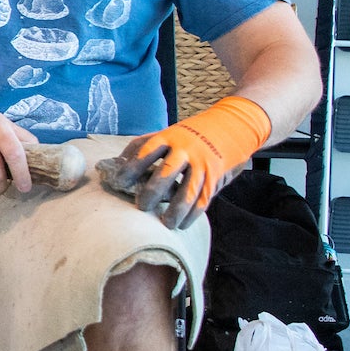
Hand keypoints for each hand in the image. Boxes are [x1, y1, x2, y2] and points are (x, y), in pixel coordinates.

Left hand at [120, 95, 272, 229]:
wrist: (232, 126)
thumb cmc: (191, 134)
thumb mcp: (168, 132)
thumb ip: (145, 145)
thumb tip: (117, 161)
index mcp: (169, 137)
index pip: (146, 152)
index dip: (132, 167)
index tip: (119, 183)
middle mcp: (185, 150)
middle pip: (166, 173)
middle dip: (152, 192)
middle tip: (141, 206)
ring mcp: (202, 164)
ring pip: (187, 191)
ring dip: (175, 210)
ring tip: (165, 223)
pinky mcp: (215, 177)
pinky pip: (203, 199)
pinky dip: (192, 214)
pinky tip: (183, 224)